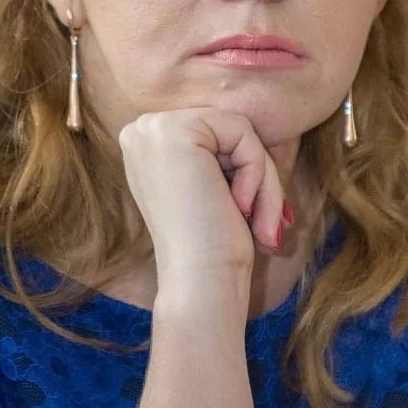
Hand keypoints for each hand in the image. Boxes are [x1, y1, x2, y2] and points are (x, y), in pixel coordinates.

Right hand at [118, 108, 293, 282]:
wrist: (199, 280)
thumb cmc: (213, 245)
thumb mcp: (212, 184)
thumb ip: (220, 153)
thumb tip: (262, 132)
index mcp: (146, 144)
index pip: (217, 135)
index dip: (243, 172)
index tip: (248, 215)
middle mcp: (142, 129)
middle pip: (229, 130)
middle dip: (257, 175)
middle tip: (265, 223)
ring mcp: (153, 127)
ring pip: (241, 132)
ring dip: (262, 180)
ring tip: (259, 221)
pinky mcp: (177, 131)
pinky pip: (244, 134)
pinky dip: (257, 175)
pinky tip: (239, 208)